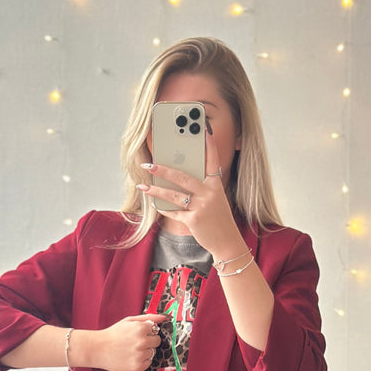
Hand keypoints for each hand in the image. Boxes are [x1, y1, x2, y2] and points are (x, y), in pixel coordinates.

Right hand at [93, 313, 168, 370]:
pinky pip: (148, 363)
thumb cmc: (113, 334)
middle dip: (149, 341)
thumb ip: (148, 318)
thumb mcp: (129, 321)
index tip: (137, 333)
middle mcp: (142, 342)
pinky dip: (142, 361)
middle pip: (157, 341)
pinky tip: (131, 357)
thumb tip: (165, 317)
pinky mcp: (138, 366)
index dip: (147, 331)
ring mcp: (140, 355)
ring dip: (145, 351)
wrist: (98, 349)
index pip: (156, 330)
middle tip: (135, 342)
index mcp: (140, 328)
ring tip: (131, 350)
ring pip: (153, 352)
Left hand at [137, 130, 243, 257]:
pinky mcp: (194, 220)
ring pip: (174, 195)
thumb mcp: (215, 199)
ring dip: (156, 191)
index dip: (208, 144)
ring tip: (143, 186)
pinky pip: (174, 212)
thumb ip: (201, 187)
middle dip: (163, 170)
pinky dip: (164, 209)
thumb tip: (177, 177)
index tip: (203, 128)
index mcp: (215, 185)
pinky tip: (155, 204)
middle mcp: (209, 193)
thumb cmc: (218, 218)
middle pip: (182, 177)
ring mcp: (202, 207)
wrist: (227, 242)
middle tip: (149, 164)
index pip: (212, 160)